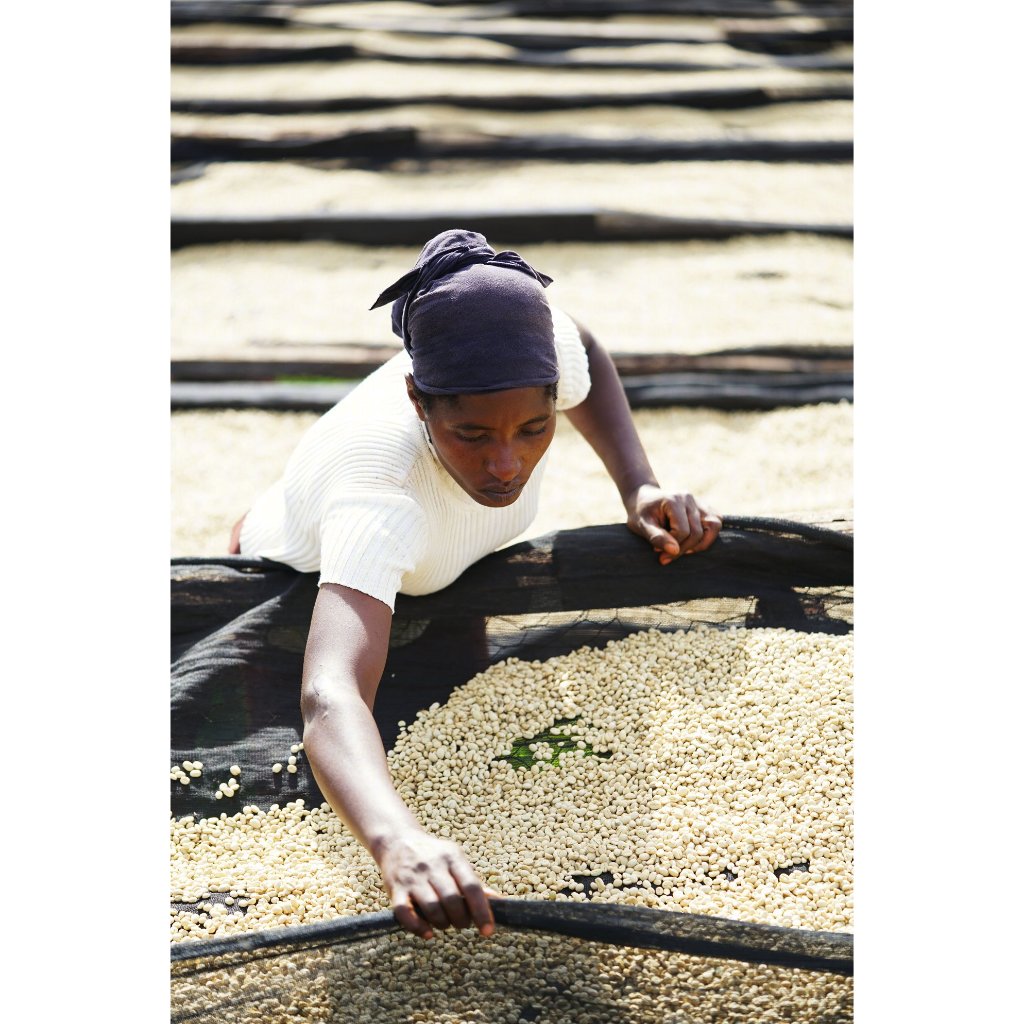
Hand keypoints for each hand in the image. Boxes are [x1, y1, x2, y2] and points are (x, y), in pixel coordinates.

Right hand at [376, 829, 497, 940]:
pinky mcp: (395, 889)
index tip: (488, 931)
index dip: (482, 910)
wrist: (398, 840)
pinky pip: (405, 913)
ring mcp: (412, 877)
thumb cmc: (434, 856)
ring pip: (432, 908)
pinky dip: (417, 927)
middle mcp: (432, 866)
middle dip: (461, 919)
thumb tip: (499, 902)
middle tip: (462, 923)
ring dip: (443, 923)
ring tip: (445, 924)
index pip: (471, 886)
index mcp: (452, 857)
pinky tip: (428, 933)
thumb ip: (473, 882)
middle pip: (452, 900)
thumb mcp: (455, 861)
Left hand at [626, 484, 721, 564]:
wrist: (643, 499)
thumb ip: (656, 537)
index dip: (672, 545)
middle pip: (698, 532)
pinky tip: (692, 542)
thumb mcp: (641, 525)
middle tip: (666, 556)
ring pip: (714, 526)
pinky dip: (709, 535)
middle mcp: (689, 498)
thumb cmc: (640, 513)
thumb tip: (674, 550)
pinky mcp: (703, 506)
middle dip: (683, 549)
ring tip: (683, 550)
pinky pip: (716, 521)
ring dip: (701, 543)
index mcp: (674, 500)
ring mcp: (698, 501)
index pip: (683, 531)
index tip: (657, 551)